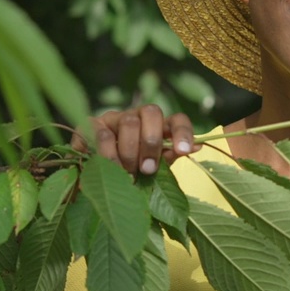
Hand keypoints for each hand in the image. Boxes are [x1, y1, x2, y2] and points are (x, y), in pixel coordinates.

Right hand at [71, 104, 196, 175]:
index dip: (183, 132)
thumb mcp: (154, 168)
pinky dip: (104, 153)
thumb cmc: (131, 171)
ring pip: (126, 121)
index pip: (177, 119)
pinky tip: (103, 168)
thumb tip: (199, 146)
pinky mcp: (90, 125)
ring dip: (128, 152)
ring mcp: (113, 118)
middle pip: (150, 112)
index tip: (184, 151)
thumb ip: (171, 156)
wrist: (96, 178)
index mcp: (158, 127)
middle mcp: (136, 116)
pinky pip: (99, 133)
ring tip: (126, 175)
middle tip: (147, 169)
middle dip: (151, 142)